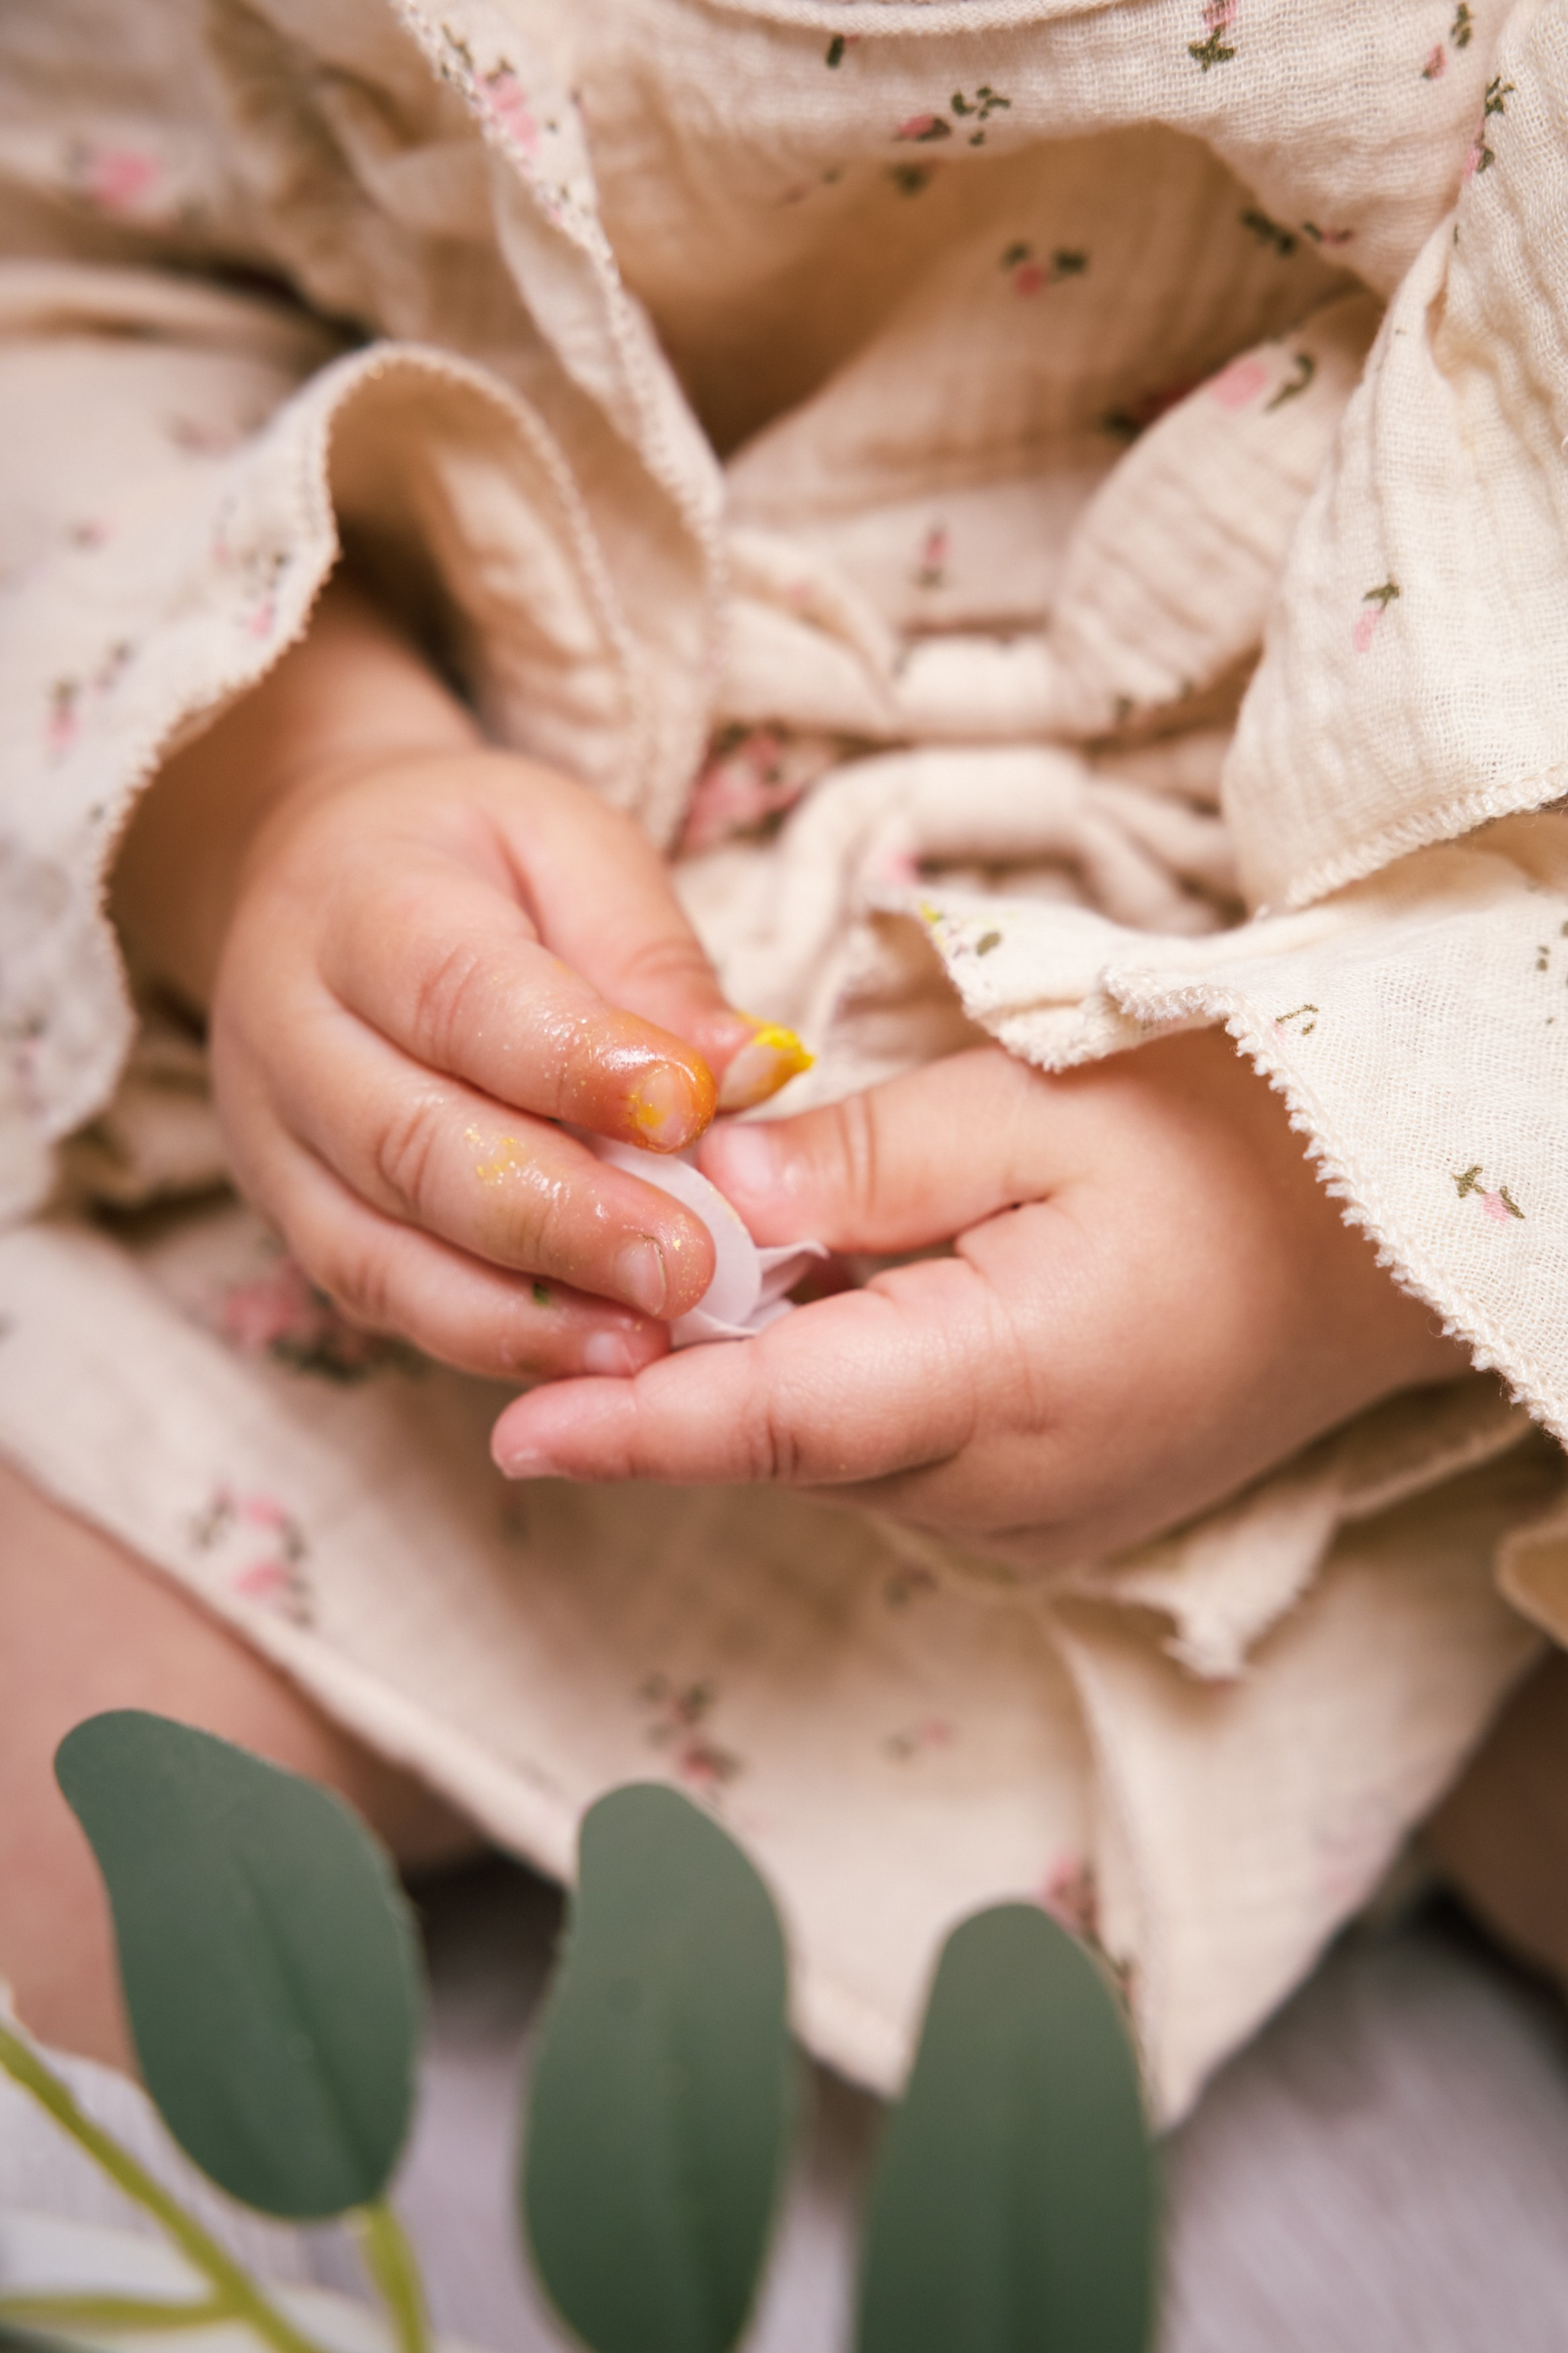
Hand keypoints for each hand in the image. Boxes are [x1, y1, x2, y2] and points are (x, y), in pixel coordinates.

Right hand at [113, 581, 805, 1380]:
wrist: (325, 879)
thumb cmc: (481, 864)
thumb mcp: (576, 851)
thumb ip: (654, 962)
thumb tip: (752, 1072)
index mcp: (360, 903)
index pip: (463, 996)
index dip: (576, 1066)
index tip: (688, 1115)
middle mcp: (290, 1028)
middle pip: (413, 1145)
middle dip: (561, 1220)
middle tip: (688, 1267)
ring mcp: (274, 1139)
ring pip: (381, 1249)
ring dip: (522, 1313)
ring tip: (646, 1346)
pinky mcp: (292, 1219)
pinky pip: (378, 1298)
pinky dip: (484, 1340)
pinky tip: (587, 1361)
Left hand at [490, 1032, 1466, 1566]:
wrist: (1371, 1253)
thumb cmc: (1222, 1152)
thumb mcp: (1033, 1111)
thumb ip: (860, 1166)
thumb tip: (708, 1203)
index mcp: (1009, 1380)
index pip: (779, 1420)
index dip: (636, 1429)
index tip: (516, 1437)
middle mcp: (1002, 1489)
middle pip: (781, 1436)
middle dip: (679, 1352)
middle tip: (615, 1237)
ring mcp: (1022, 1524)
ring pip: (825, 1451)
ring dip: (762, 1362)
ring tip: (751, 1246)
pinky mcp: (1034, 1522)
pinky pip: (886, 1460)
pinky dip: (835, 1386)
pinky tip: (850, 1295)